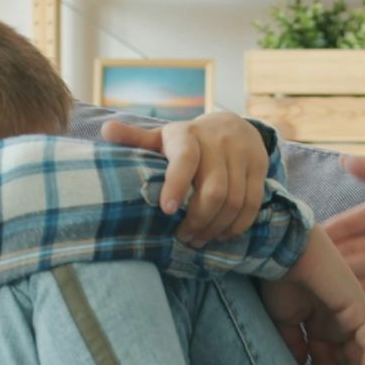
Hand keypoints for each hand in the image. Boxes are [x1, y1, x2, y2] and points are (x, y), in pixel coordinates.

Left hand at [101, 112, 268, 245]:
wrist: (233, 124)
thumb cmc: (188, 140)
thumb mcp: (162, 137)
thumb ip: (136, 138)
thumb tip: (105, 132)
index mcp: (187, 135)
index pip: (185, 159)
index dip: (177, 184)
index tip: (166, 210)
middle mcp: (217, 141)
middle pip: (214, 190)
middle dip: (198, 220)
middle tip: (184, 238)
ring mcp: (241, 154)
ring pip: (234, 201)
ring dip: (217, 227)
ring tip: (201, 240)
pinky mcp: (259, 166)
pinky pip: (252, 203)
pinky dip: (237, 224)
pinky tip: (222, 234)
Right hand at [259, 228, 364, 364]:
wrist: (282, 251)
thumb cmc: (277, 278)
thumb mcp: (282, 320)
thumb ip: (294, 344)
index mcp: (320, 319)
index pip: (325, 358)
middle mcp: (339, 319)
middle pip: (345, 361)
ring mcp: (352, 315)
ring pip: (358, 359)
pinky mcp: (359, 312)